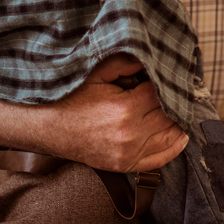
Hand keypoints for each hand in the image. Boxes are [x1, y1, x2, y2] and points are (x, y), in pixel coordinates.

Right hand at [0, 54, 187, 171]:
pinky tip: (178, 131)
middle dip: (174, 99)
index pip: (163, 93)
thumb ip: (126, 62)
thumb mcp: (96, 71)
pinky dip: (173, 145)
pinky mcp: (123, 166)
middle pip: (170, 115)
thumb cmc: (70, 95)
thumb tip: (153, 56)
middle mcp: (129, 135)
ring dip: (177, 121)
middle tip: (178, 86)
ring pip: (170, 137)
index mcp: (124, 109)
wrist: (45, 127)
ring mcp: (127, 155)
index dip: (168, 81)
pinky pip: (160, 159)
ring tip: (179, 105)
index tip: (171, 72)